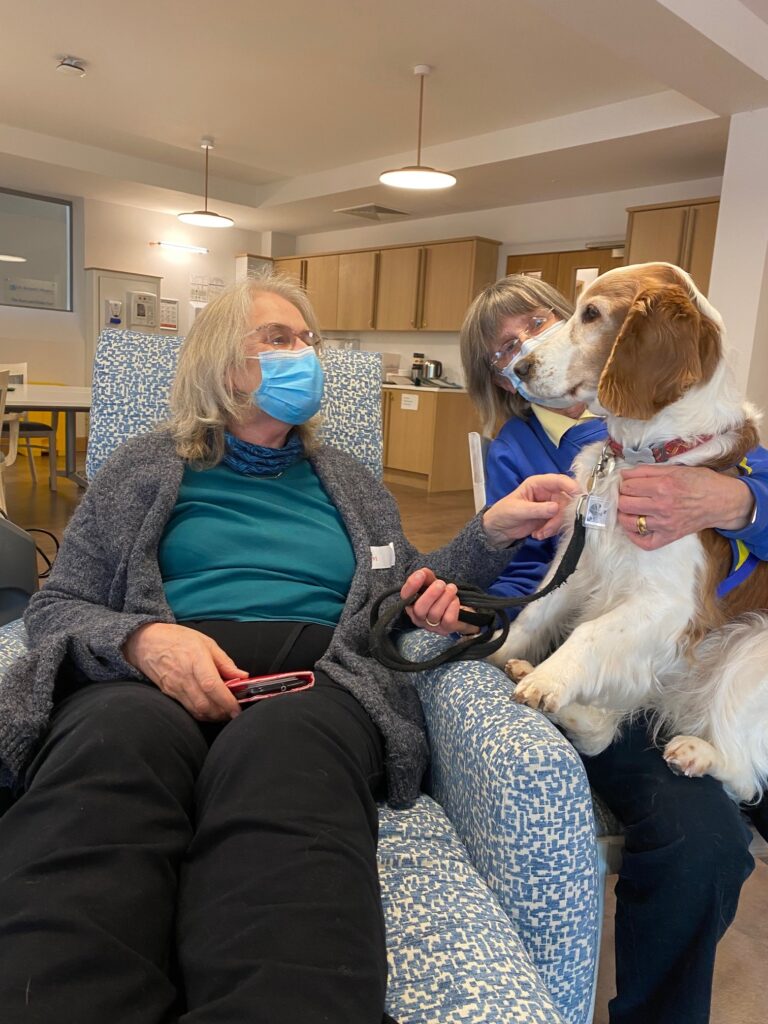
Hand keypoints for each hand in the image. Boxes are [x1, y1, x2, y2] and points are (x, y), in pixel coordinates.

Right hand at [123, 622, 248, 720]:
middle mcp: (184, 677)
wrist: (146, 642)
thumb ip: (225, 662)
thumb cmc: (177, 639)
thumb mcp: (206, 642)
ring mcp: (175, 688)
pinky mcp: (170, 694)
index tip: (237, 708)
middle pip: (204, 704)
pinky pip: (189, 709)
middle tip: (234, 711)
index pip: (211, 685)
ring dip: (213, 715)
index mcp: (195, 659)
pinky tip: (211, 708)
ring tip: (224, 711)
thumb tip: (242, 677)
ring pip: (197, 711)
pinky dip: (202, 713)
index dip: (226, 700)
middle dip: (222, 713)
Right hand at [400, 568, 479, 635]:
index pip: (405, 596)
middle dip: (431, 594)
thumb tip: (423, 573)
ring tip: (452, 589)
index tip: (420, 574)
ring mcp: (432, 625)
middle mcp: (419, 617)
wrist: (460, 611)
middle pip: (419, 609)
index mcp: (412, 604)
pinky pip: (448, 619)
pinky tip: (455, 600)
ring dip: (445, 597)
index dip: (411, 585)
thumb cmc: (442, 596)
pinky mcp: (446, 629)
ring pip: (435, 613)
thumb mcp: (432, 583)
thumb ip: (426, 577)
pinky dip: (453, 607)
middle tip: (441, 583)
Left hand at [482, 473, 580, 547]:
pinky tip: (538, 534)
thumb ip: (537, 509)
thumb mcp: (517, 510)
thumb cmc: (503, 513)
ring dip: (553, 527)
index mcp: (538, 484)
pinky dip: (550, 531)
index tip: (578, 496)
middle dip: (559, 517)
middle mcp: (547, 492)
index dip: (570, 486)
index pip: (559, 481)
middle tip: (548, 529)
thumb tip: (556, 508)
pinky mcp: (550, 518)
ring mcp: (550, 506)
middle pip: (566, 501)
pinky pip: (559, 524)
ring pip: (564, 514)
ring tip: (539, 534)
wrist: (498, 529)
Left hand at [617, 466, 754, 549]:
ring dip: (624, 515)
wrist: (721, 501)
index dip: (624, 483)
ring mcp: (664, 524)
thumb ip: (647, 471)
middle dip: (622, 497)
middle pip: (625, 504)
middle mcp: (662, 506)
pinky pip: (643, 542)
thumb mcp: (675, 469)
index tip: (628, 483)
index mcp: (663, 486)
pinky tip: (634, 526)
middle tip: (627, 495)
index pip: (628, 486)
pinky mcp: (669, 536)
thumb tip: (625, 475)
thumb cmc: (700, 482)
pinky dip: (634, 536)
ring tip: (629, 509)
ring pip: (629, 522)